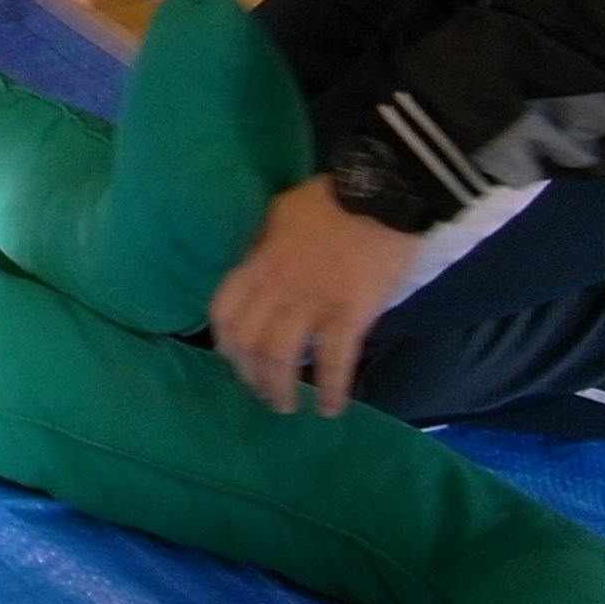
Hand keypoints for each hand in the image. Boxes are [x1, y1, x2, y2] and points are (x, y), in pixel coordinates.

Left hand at [210, 177, 422, 414]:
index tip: (232, 359)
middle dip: (251, 375)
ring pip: (282, 357)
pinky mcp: (351, 313)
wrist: (380, 193)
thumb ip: (265, 250)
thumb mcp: (279, 217)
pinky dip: (332, 391)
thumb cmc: (329, 201)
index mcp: (258, 263)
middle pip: (249, 342)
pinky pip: (335, 361)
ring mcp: (313, 302)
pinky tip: (332, 409)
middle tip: (263, 393)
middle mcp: (278, 287)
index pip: (224, 311)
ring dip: (281, 389)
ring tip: (288, 406)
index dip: (224, 342)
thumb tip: (258, 272)